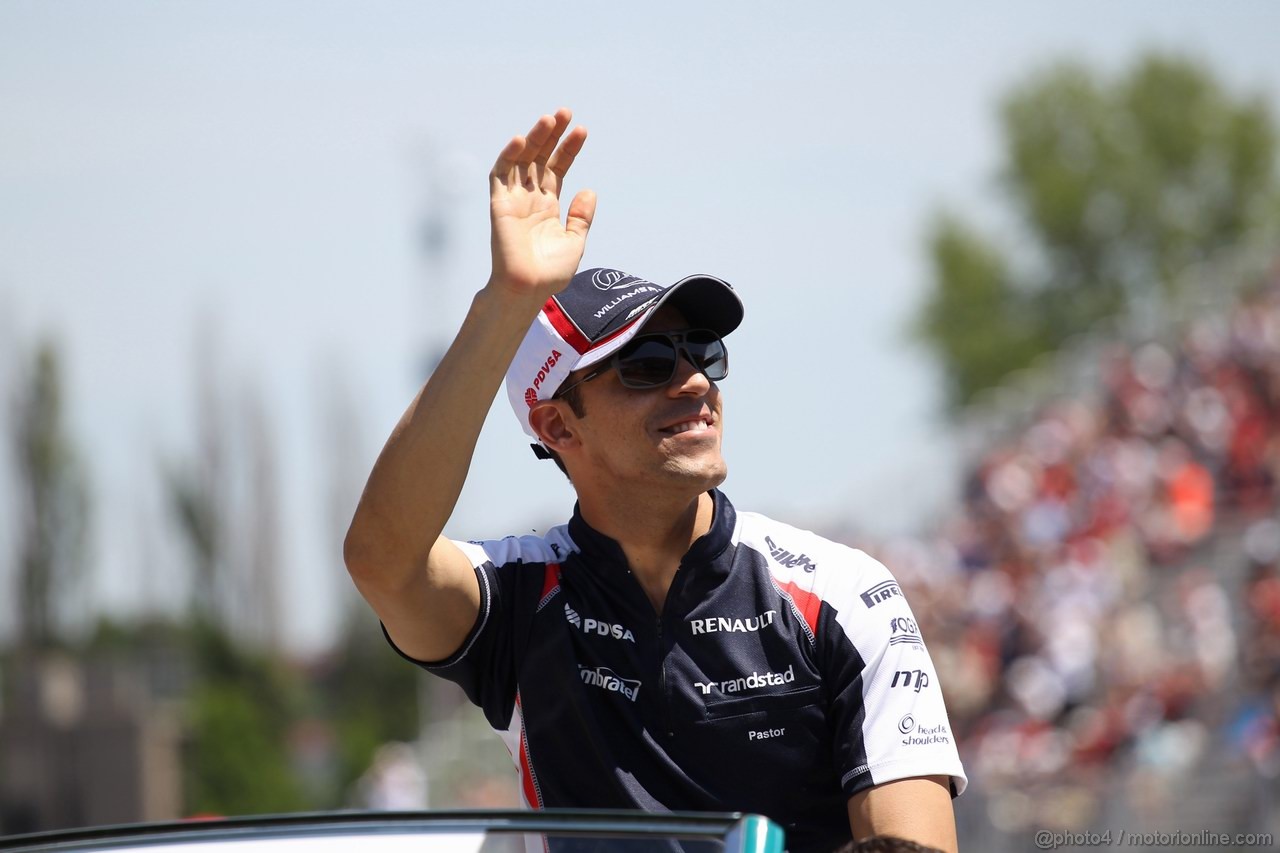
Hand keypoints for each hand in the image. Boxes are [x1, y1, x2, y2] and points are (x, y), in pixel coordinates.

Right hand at [488, 108, 595, 300]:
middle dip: (552, 135)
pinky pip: (500, 175)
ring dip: (534, 138)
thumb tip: (589, 190)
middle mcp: (530, 198)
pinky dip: (508, 156)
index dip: (569, 149)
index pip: (558, 168)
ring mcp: (514, 200)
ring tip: (550, 119)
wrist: (527, 290)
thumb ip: (581, 217)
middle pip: (540, 158)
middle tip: (565, 112)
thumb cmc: (549, 274)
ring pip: (521, 160)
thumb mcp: (574, 242)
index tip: (582, 131)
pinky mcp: (499, 205)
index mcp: (548, 206)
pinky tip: (522, 140)